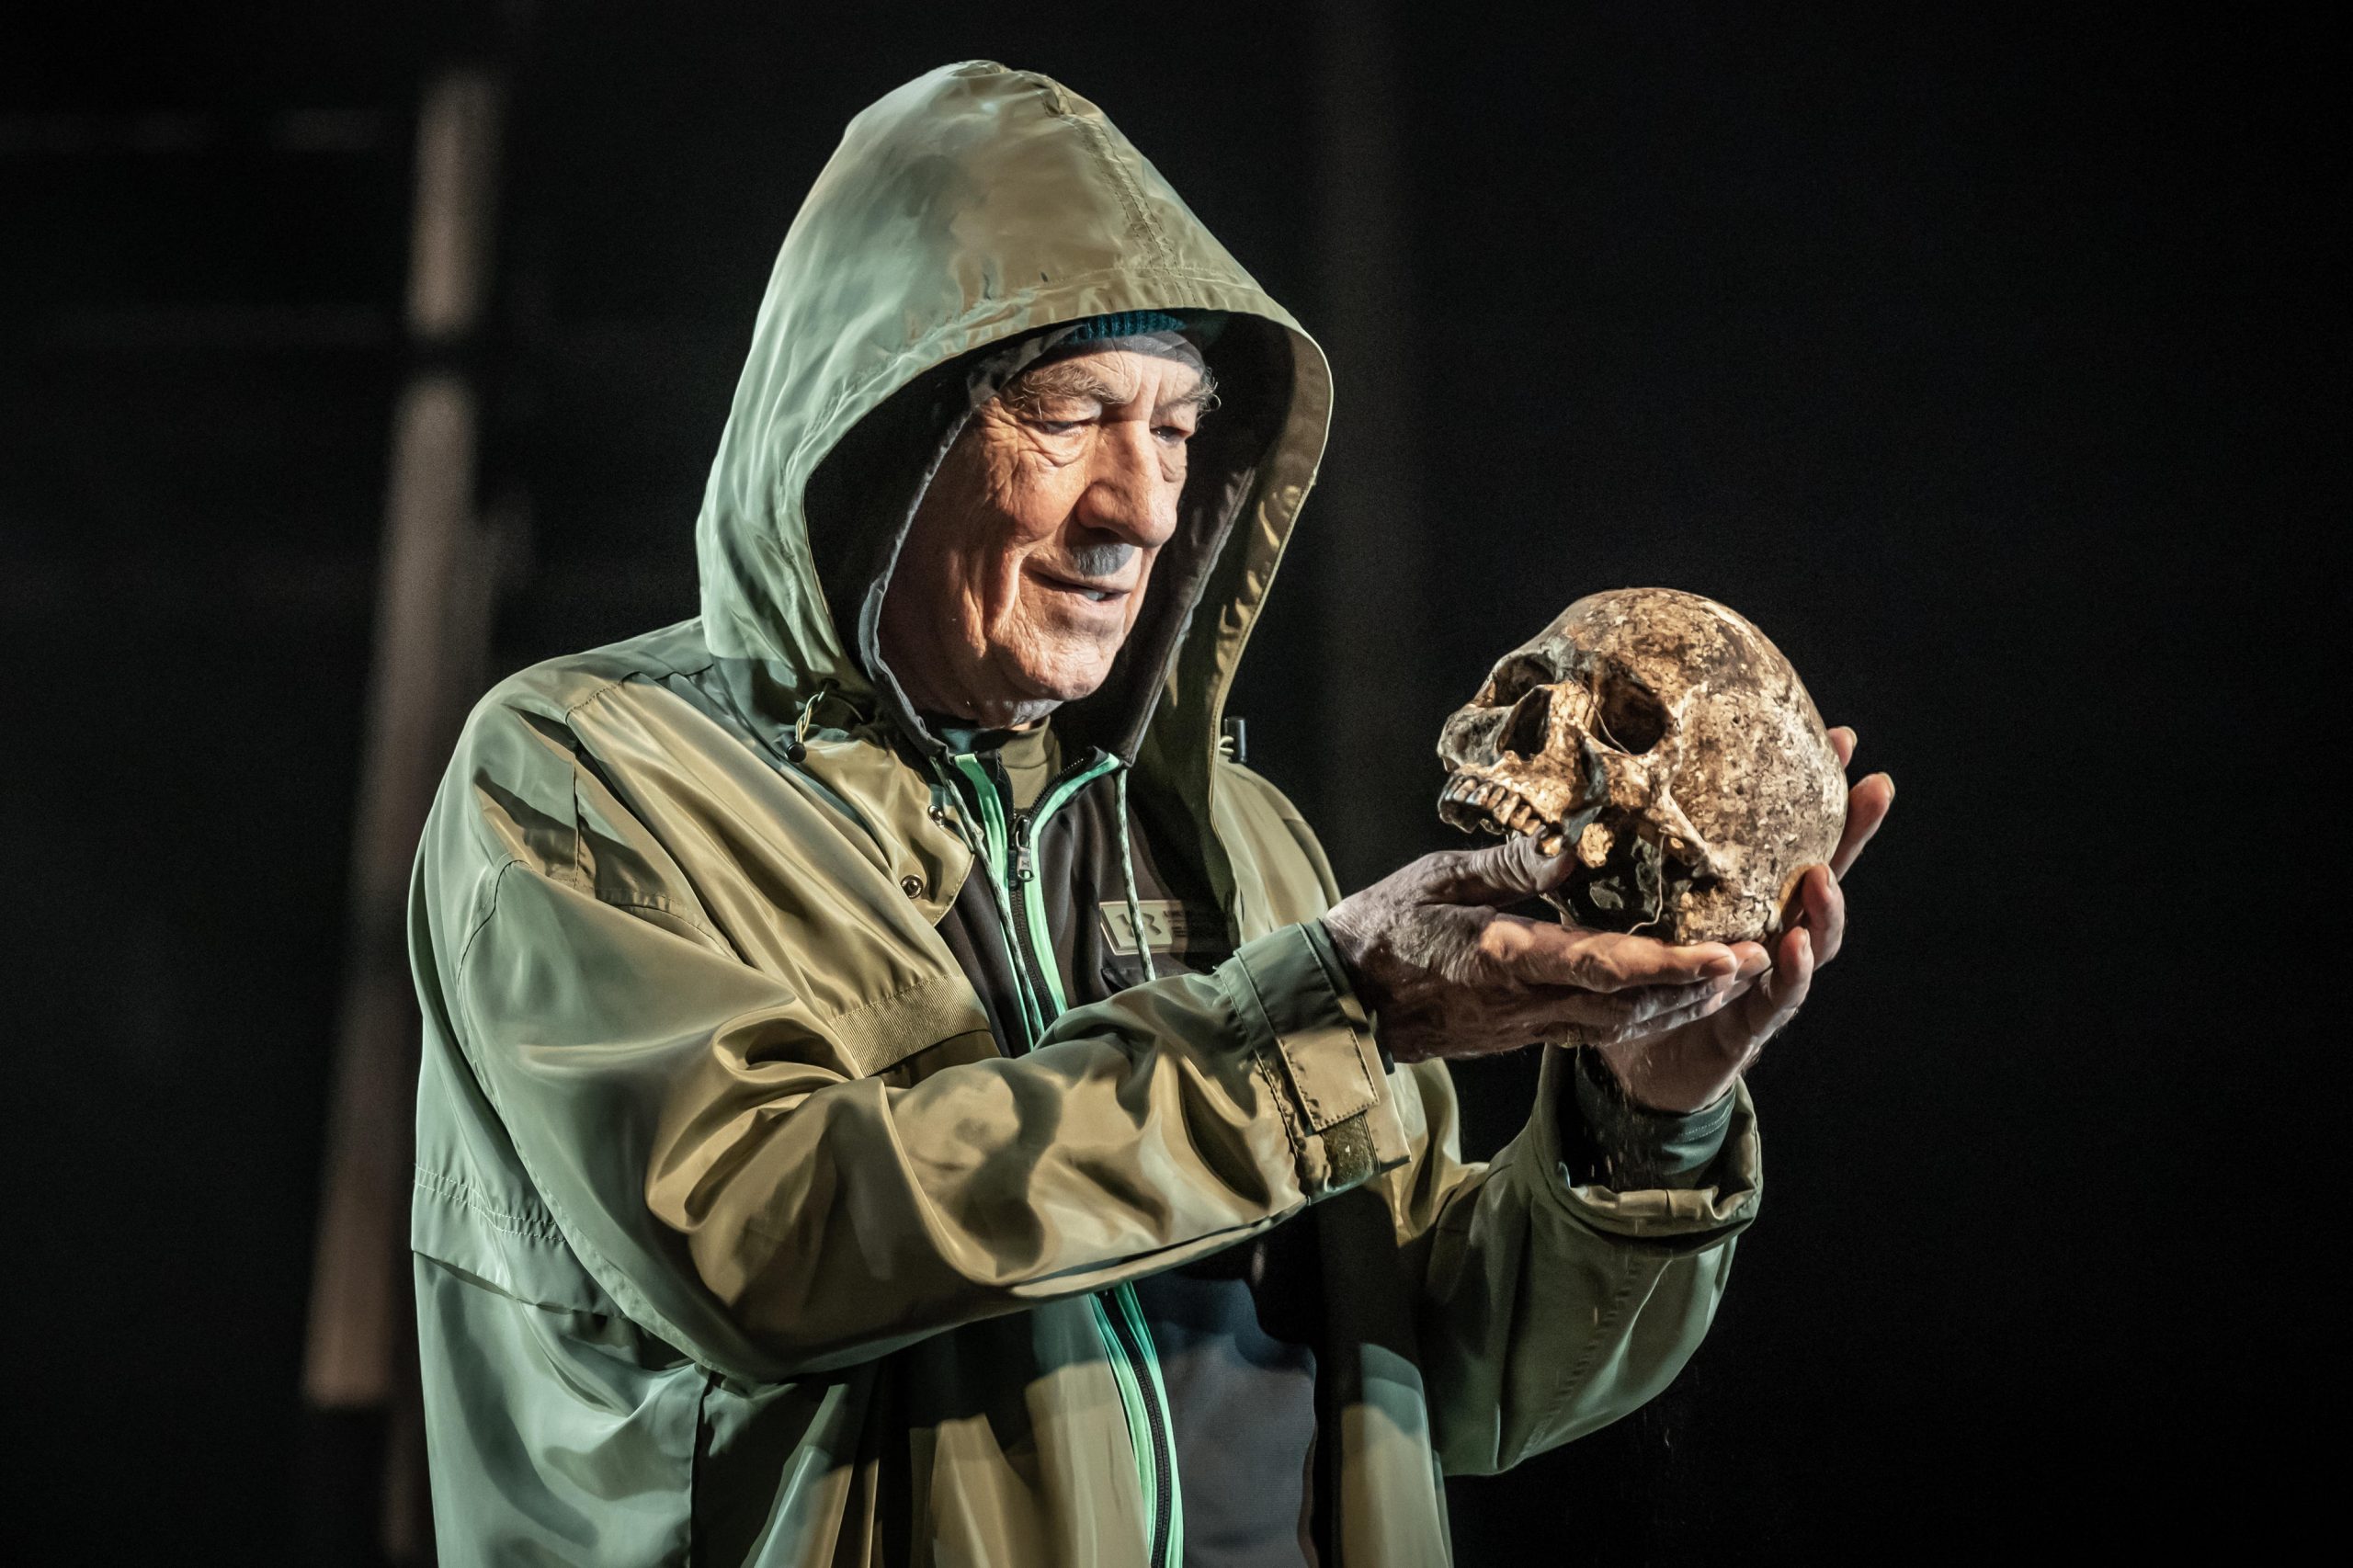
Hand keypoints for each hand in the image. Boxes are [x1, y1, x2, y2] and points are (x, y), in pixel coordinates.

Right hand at [1322, 838, 1750, 1066]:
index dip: (1669, 965)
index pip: (1600, 965)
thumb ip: (1508, 864)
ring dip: (1681, 1004)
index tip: (1722, 954)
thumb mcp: (1436, 877)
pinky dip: (1645, 1014)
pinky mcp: (1522, 1034)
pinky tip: (1675, 995)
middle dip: (1699, 987)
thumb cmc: (1380, 927)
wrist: (1340, 1000)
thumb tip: (1575, 846)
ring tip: (1735, 974)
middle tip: (1759, 957)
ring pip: (1622, 1025)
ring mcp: (1525, 1026)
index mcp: (1502, 958)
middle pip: (1630, 1005)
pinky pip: (1597, 1030)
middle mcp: (1524, 1002)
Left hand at [1592, 726, 1894, 1110]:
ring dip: (1824, 910)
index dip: (1817, 795)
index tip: (1840, 740)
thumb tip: (1573, 796)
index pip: (1785, 840)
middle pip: (1820, 879)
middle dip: (1851, 836)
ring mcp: (1764, 983)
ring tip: (1823, 877)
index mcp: (1741, 900)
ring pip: (1810, 941)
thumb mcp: (1614, 906)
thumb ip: (1609, 860)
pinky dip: (1786, 974)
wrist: (1632, 1069)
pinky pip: (1774, 999)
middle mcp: (1766, 935)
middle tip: (1873, 789)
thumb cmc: (1632, 980)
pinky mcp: (1747, 1027)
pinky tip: (1786, 946)